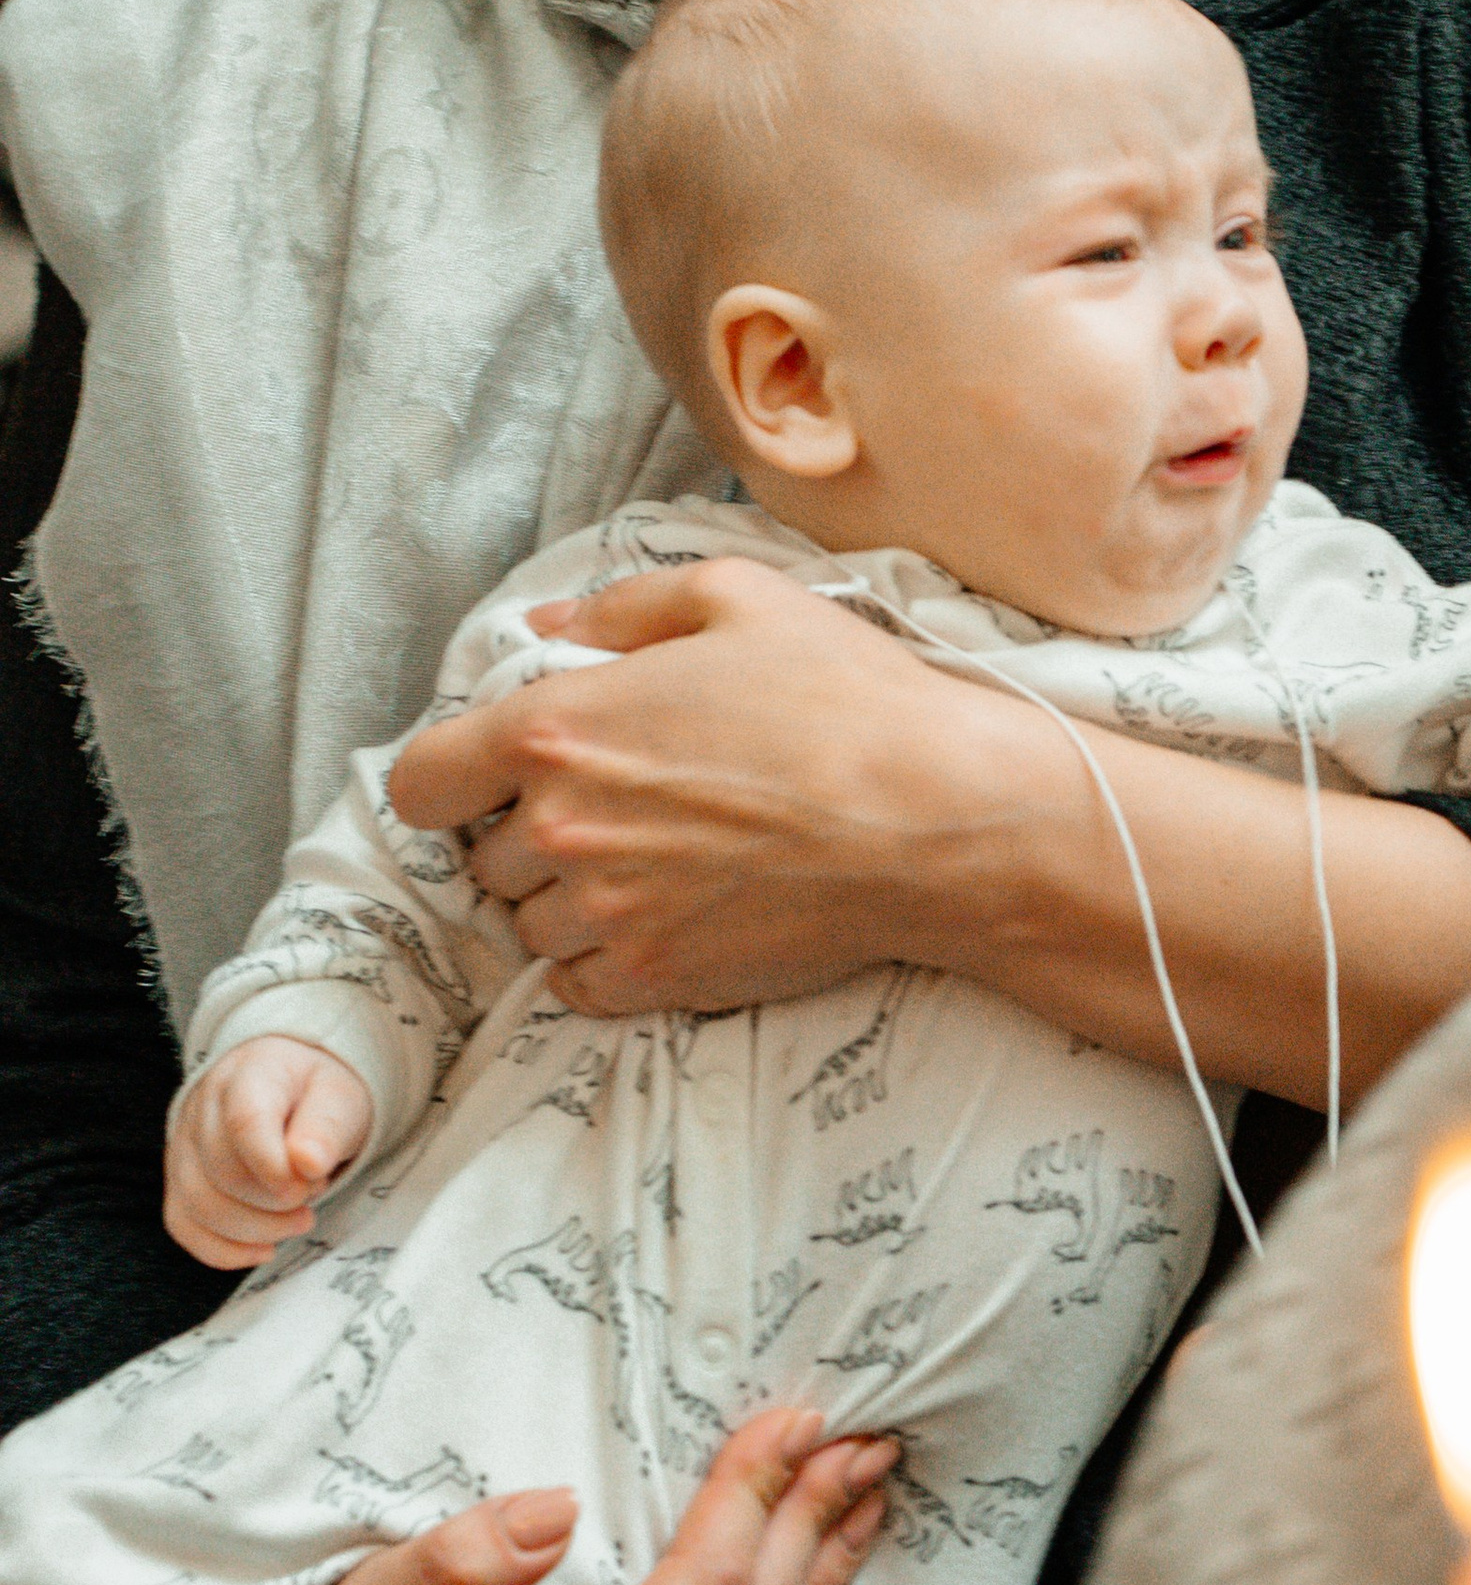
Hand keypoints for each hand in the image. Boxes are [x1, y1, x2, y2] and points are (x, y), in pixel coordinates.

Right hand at [166, 1037, 373, 1267]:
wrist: (291, 1084)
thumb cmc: (315, 1091)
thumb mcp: (340, 1097)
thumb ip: (326, 1127)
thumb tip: (307, 1163)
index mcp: (250, 1074)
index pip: (244, 1122)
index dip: (273, 1165)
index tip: (306, 1186)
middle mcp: (204, 1107)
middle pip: (223, 1172)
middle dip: (277, 1200)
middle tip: (315, 1189)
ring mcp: (184, 1145)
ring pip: (199, 1205)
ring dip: (257, 1229)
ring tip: (301, 1218)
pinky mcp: (178, 1180)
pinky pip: (183, 1225)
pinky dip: (224, 1250)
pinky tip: (265, 1249)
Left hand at [384, 560, 1018, 1016]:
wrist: (935, 817)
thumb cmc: (844, 697)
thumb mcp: (738, 599)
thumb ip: (622, 608)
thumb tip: (547, 625)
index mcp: (560, 727)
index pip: (421, 780)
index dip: (448, 777)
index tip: (490, 776)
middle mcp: (564, 828)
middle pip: (482, 858)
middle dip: (529, 833)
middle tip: (611, 809)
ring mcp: (608, 913)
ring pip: (529, 925)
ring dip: (567, 900)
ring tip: (648, 864)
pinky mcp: (657, 977)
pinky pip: (577, 985)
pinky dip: (602, 959)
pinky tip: (663, 917)